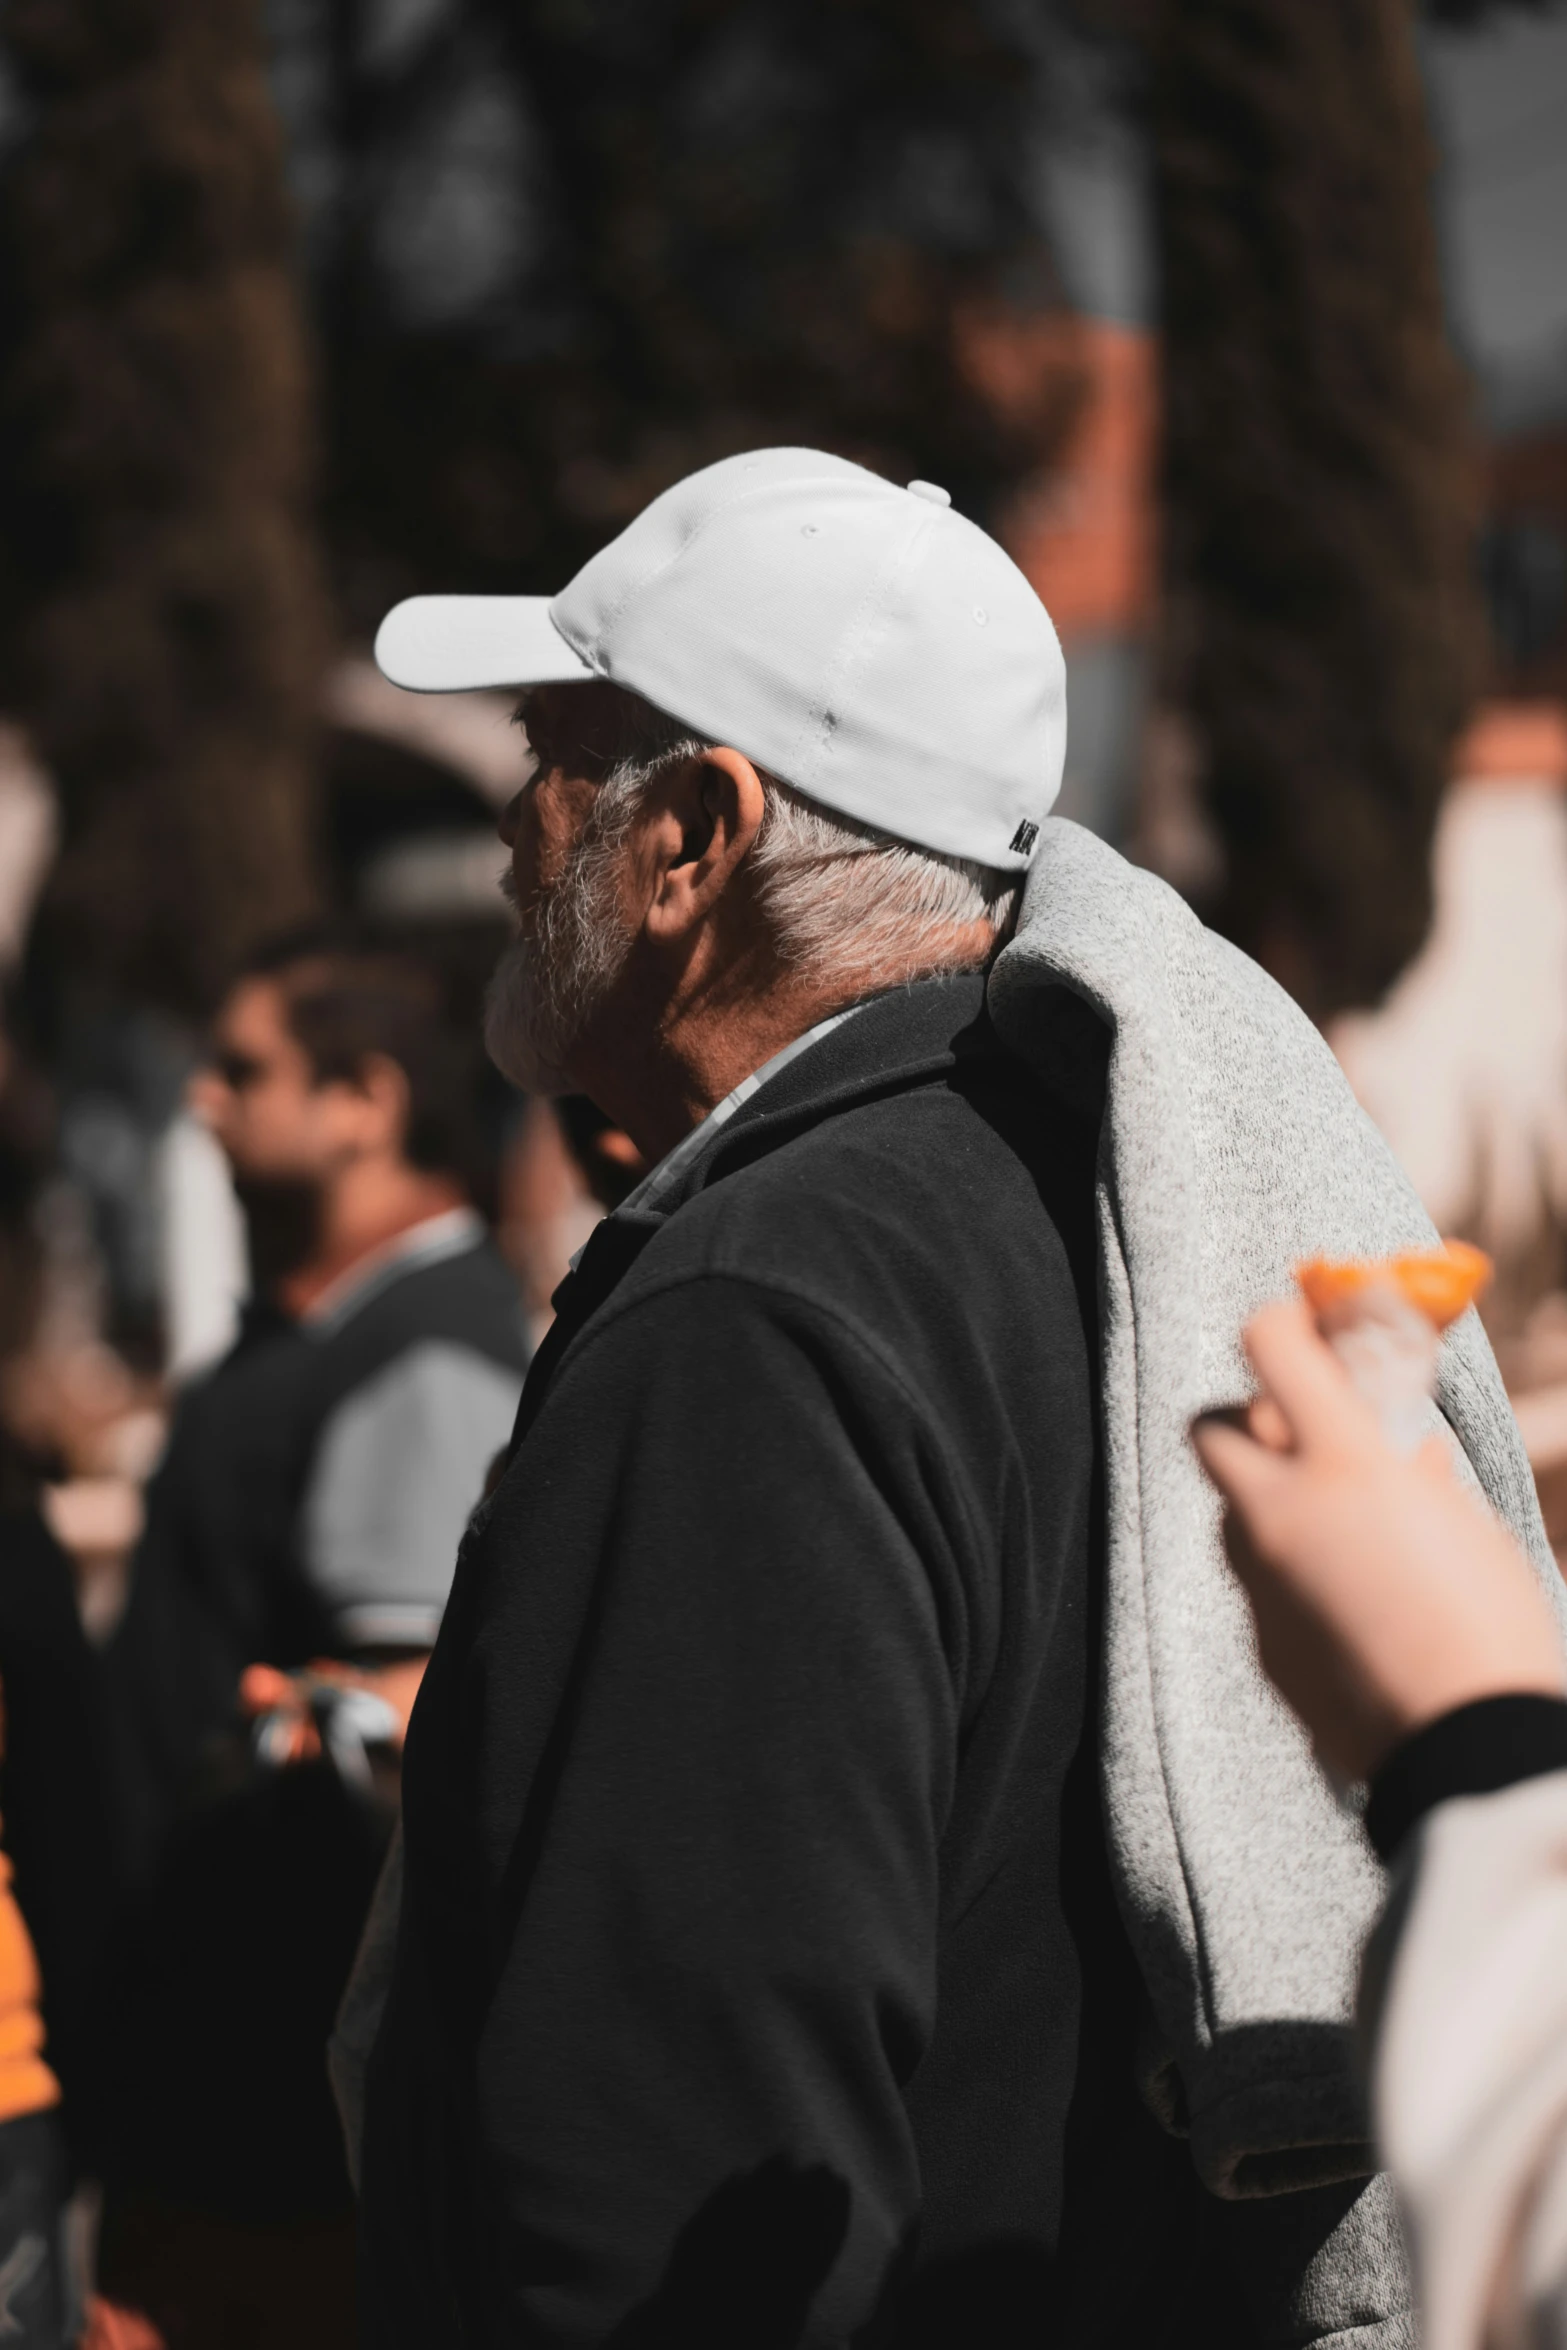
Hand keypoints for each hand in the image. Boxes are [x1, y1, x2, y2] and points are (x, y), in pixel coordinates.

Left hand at [1192, 1299, 1565, 1782]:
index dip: (1280, 1324)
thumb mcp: (1469, 1526)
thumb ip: (1415, 1476)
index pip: (1269, 1350)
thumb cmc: (1495, 1628)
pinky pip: (1259, 1586)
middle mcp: (1282, 1516)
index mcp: (1345, 1467)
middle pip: (1209, 1430)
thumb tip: (1398, 1451)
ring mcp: (1261, 1585)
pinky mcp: (1262, 1646)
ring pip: (1230, 1512)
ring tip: (1343, 1527)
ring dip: (1268, 1500)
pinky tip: (1351, 1605)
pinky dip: (1291, 1575)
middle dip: (1247, 1421)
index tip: (1302, 1328)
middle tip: (1306, 1436)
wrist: (1473, 1752)